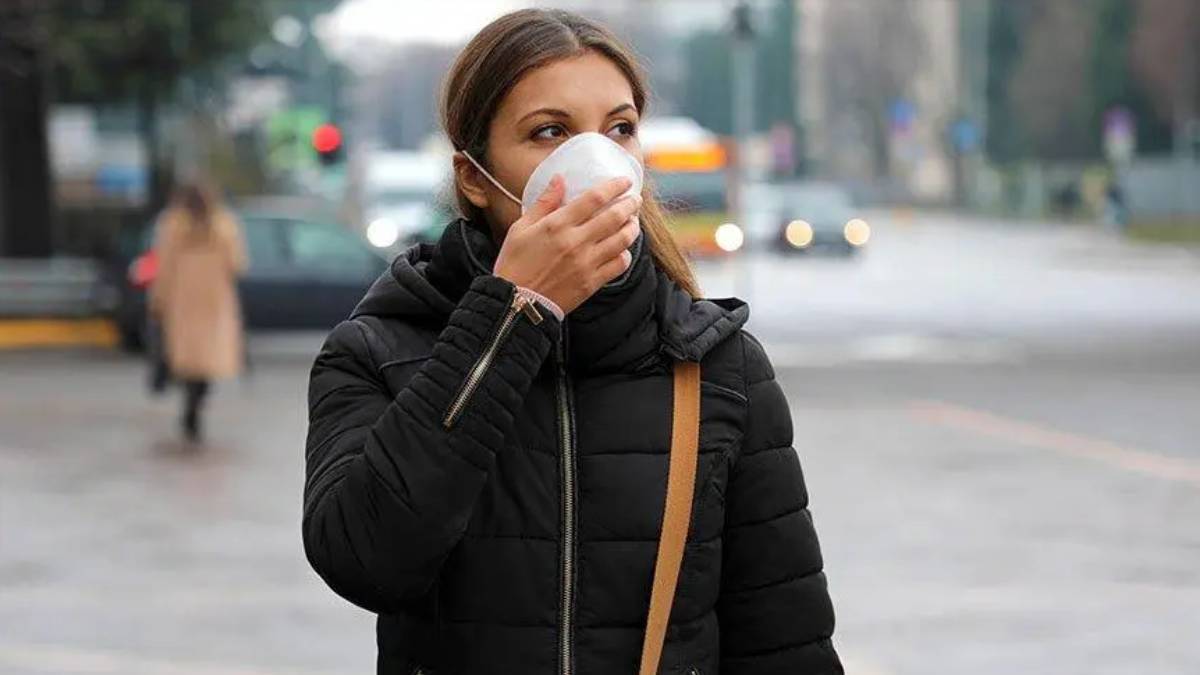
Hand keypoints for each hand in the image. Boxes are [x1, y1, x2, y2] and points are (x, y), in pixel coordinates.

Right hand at [493, 175, 641, 314]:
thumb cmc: (514, 264)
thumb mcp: (520, 228)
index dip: (614, 186)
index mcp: (557, 225)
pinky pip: (619, 265)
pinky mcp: (591, 282)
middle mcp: (576, 242)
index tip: (625, 181)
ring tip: (633, 222)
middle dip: (630, 204)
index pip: (594, 198)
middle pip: (615, 217)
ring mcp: (586, 263)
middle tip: (635, 199)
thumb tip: (559, 178)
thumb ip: (544, 203)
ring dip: (632, 227)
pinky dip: (625, 254)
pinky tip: (623, 249)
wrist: (515, 303)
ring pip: (622, 240)